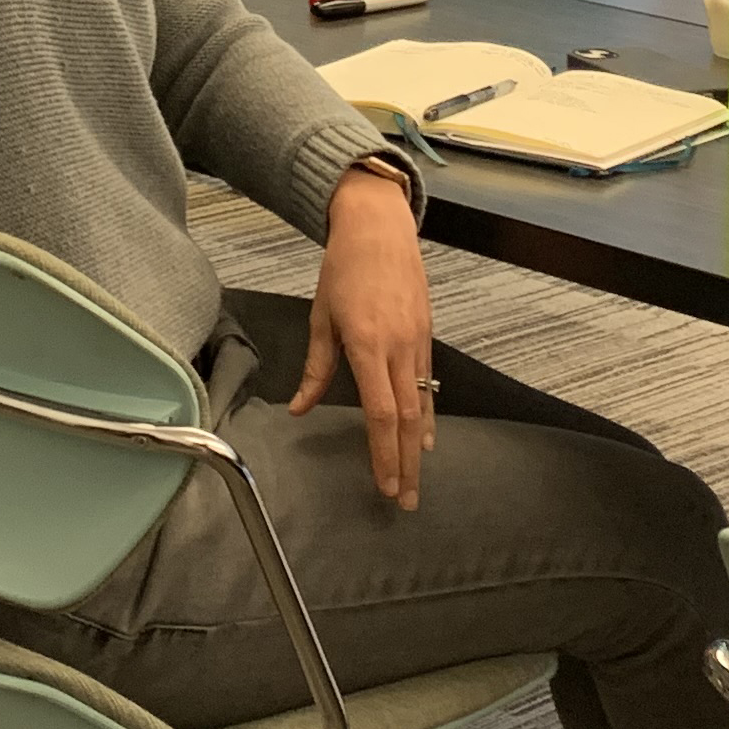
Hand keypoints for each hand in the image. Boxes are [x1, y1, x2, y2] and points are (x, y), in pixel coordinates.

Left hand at [292, 164, 434, 508]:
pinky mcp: (427, 335)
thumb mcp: (321, 318)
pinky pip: (428, 384)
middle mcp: (399, 348)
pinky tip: (424, 438)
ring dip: (418, 446)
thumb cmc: (343, 269)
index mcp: (369, 345)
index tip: (384, 484)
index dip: (383, 453)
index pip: (381, 413)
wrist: (379, 228)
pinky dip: (426, 415)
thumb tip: (300, 410)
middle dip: (406, 463)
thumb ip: (315, 368)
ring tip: (415, 479)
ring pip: (422, 404)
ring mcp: (418, 342)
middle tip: (406, 499)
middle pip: (407, 419)